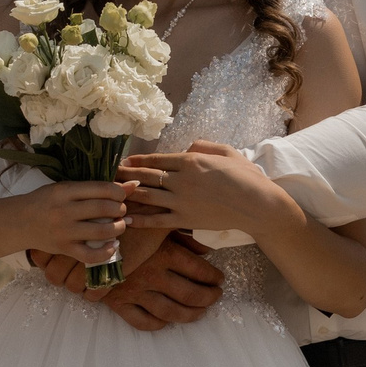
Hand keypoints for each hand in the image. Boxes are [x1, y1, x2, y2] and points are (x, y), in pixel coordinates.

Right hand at [0, 180, 138, 265]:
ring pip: (102, 232)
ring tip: (120, 225)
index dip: (119, 192)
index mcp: (65, 191)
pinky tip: (114, 245)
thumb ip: (96, 188)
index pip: (102, 188)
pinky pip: (91, 255)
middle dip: (120, 209)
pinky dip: (107, 252)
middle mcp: (65, 210)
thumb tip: (133, 185)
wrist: (18, 221)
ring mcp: (64, 232)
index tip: (121, 195)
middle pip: (104, 208)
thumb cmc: (46, 201)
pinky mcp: (64, 248)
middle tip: (121, 210)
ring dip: (119, 228)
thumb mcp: (67, 188)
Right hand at [30, 234, 223, 331]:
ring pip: (171, 311)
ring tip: (200, 313)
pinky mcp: (119, 301)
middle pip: (190, 294)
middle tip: (215, 297)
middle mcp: (154, 274)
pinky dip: (157, 324)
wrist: (79, 236)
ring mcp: (137, 290)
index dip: (213, 277)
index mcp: (164, 253)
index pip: (198, 270)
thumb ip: (178, 233)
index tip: (220, 280)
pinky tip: (166, 322)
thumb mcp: (152, 220)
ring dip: (190, 315)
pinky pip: (142, 321)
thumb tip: (205, 245)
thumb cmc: (119, 222)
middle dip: (207, 298)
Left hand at [119, 143, 301, 243]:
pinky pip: (156, 220)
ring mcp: (181, 202)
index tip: (123, 160)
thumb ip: (203, 146)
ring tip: (110, 194)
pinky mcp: (184, 220)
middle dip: (125, 174)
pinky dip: (139, 219)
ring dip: (127, 194)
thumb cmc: (246, 176)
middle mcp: (181, 180)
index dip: (137, 160)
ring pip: (147, 196)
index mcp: (191, 161)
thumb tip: (185, 148)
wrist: (256, 205)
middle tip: (108, 174)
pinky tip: (125, 219)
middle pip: (146, 176)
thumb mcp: (226, 151)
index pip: (156, 160)